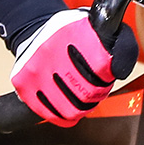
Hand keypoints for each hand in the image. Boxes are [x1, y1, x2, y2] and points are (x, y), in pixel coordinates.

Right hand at [9, 9, 138, 126]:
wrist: (33, 29)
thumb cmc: (68, 33)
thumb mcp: (96, 29)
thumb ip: (117, 45)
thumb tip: (120, 70)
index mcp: (73, 33)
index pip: (100, 69)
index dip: (106, 78)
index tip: (105, 75)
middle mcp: (51, 50)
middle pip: (86, 93)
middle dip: (96, 94)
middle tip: (94, 89)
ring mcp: (35, 69)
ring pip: (69, 109)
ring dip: (80, 107)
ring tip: (80, 97)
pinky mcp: (23, 84)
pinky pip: (49, 114)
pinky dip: (61, 116)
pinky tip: (65, 107)